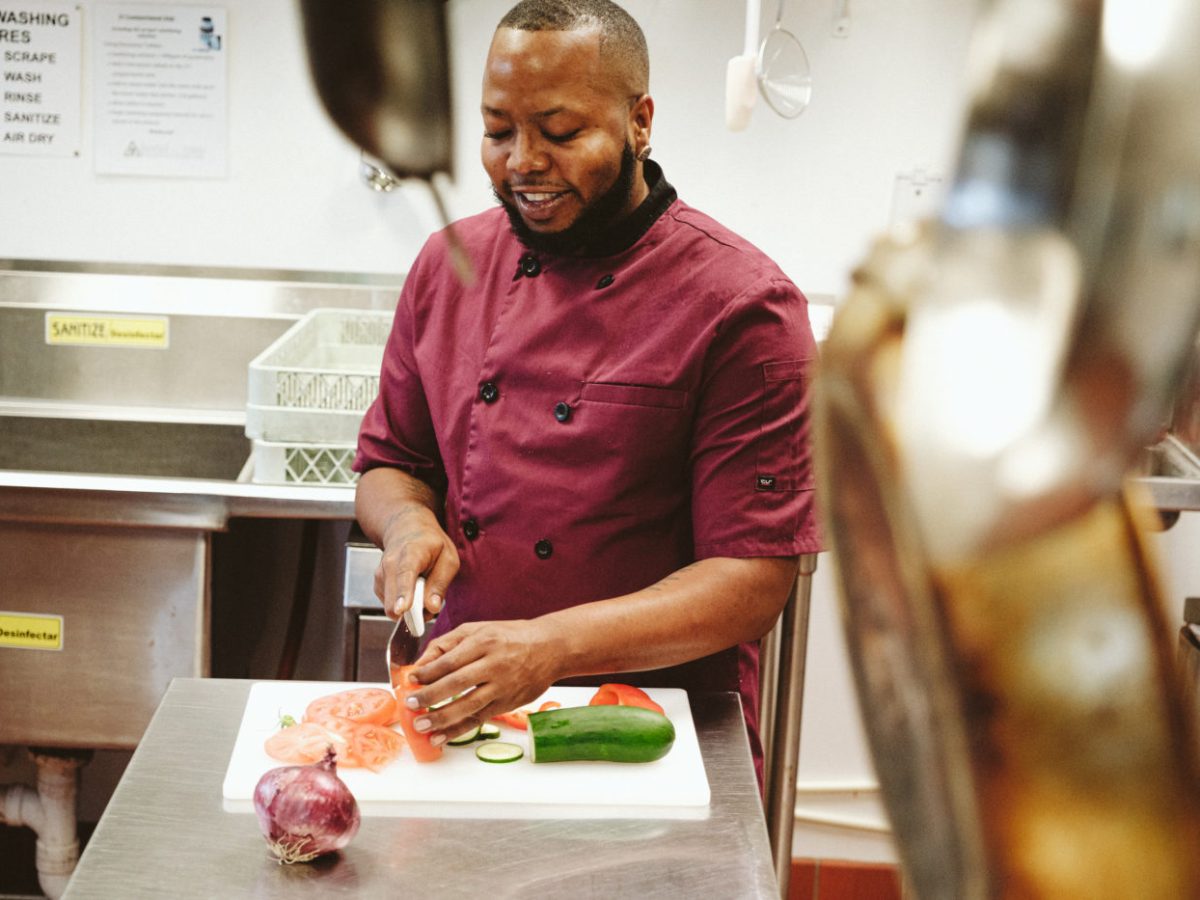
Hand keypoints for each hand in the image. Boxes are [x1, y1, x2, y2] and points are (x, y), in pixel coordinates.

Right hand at [374, 503, 458, 619]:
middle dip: (414, 612)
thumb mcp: (448, 558)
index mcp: (411, 552)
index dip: (403, 594)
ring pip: (392, 606)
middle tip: (432, 602)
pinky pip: (391, 606)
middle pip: (394, 598)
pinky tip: (413, 590)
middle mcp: (390, 563)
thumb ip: (440, 583)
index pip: (405, 575)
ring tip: (423, 590)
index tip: (402, 609)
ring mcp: (381, 574)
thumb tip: (432, 607)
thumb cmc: (430, 544)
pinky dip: (404, 605)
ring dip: (411, 609)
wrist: (405, 528)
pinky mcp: (378, 584)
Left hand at [402, 619, 561, 742]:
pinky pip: (479, 719)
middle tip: (410, 705)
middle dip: (429, 696)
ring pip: (468, 705)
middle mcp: (493, 664)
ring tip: (421, 725)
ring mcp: (502, 686)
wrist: (550, 648)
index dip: (427, 672)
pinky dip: (458, 730)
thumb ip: (448, 644)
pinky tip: (441, 737)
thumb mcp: (479, 628)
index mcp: (483, 642)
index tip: (411, 680)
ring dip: (441, 718)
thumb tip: (422, 664)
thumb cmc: (511, 636)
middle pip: (456, 683)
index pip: (449, 660)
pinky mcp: (507, 703)